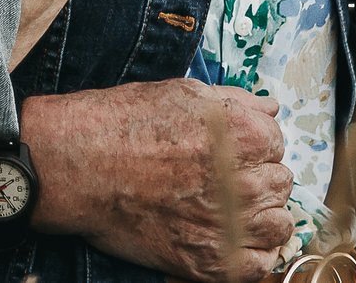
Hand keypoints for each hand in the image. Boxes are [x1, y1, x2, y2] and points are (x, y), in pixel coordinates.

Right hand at [25, 81, 294, 281]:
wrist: (75, 167)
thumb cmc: (121, 124)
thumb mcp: (180, 92)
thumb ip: (236, 101)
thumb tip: (271, 110)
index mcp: (244, 134)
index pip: (276, 142)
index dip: (250, 143)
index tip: (226, 149)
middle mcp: (245, 182)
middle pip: (280, 182)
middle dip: (254, 176)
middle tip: (218, 176)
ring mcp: (230, 227)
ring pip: (278, 223)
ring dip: (258, 215)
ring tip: (224, 206)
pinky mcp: (212, 262)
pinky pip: (260, 264)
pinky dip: (249, 253)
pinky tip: (226, 236)